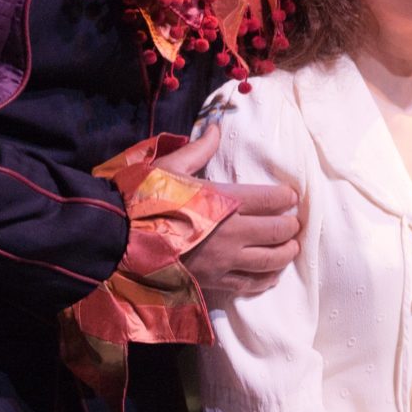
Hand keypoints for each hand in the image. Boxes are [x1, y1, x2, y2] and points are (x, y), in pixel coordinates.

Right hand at [155, 127, 299, 298]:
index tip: (291, 195)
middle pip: (278, 231)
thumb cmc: (141, 200)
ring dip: (286, 252)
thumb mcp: (169, 167)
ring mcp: (224, 261)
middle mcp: (231, 233)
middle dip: (291, 225)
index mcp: (223, 201)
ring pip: (271, 260)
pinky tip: (272, 273)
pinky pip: (250, 284)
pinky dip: (267, 278)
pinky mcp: (214, 282)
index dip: (286, 197)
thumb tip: (215, 127)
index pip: (270, 199)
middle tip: (294, 221)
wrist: (117, 241)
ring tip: (291, 246)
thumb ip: (198, 149)